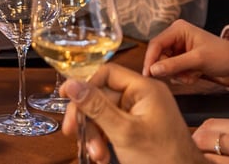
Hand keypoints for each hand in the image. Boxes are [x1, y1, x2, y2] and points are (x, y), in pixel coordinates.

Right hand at [60, 64, 208, 163]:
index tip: (66, 96)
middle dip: (88, 117)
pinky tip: (102, 156)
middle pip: (103, 95)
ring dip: (95, 133)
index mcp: (145, 89)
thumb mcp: (123, 131)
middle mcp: (143, 97)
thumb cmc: (162, 157)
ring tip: (96, 154)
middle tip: (72, 131)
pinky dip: (105, 139)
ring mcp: (142, 112)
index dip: (85, 84)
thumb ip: (95, 106)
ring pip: (106, 114)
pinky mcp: (140, 127)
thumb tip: (71, 84)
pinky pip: (114, 126)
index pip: (107, 73)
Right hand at [142, 19, 228, 87]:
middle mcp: (175, 38)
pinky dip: (183, 76)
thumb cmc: (222, 56)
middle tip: (183, 75)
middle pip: (159, 56)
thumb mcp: (198, 60)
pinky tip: (196, 75)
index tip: (147, 74)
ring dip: (178, 74)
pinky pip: (174, 71)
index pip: (156, 44)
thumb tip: (153, 70)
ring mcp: (179, 49)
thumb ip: (174, 65)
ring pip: (166, 66)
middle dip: (170, 69)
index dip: (150, 59)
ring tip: (194, 75)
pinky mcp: (183, 60)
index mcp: (177, 30)